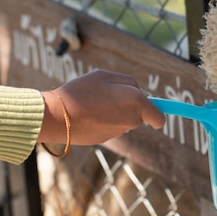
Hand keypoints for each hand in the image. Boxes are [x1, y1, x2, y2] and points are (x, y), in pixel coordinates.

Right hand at [38, 70, 164, 145]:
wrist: (57, 116)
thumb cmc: (81, 91)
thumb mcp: (105, 76)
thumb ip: (129, 82)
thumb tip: (142, 93)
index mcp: (136, 101)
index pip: (159, 117)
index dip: (158, 112)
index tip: (154, 109)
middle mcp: (132, 120)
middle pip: (140, 115)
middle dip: (131, 105)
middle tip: (110, 93)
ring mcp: (119, 132)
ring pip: (125, 120)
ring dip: (117, 112)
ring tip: (95, 102)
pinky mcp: (106, 139)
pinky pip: (112, 126)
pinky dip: (105, 120)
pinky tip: (89, 113)